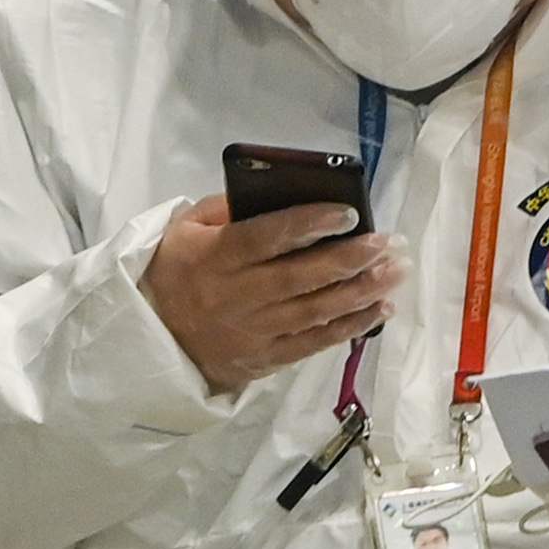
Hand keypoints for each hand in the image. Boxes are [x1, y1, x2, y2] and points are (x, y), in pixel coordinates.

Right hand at [144, 198, 392, 393]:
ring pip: (316, 311)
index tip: (349, 212)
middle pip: (302, 276)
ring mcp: (254, 331)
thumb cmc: (175, 270)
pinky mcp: (266, 358)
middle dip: (352, 258)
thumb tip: (277, 190)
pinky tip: (380, 310)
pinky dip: (350, 327)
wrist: (153, 337)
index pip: (268, 237)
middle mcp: (238, 295)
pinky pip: (314, 343)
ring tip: (395, 272)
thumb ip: (225, 209)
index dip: (310, 224)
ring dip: (362, 292)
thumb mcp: (185, 228)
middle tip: (388, 242)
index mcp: (217, 257)